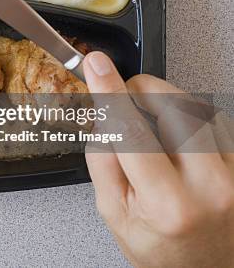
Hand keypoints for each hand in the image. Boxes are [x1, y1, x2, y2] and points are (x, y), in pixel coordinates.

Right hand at [83, 51, 233, 266]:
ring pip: (201, 110)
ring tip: (150, 119)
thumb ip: (103, 162)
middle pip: (177, 108)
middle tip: (127, 92)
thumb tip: (102, 117)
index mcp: (167, 204)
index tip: (97, 66)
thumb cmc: (162, 251)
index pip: (131, 132)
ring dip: (168, 102)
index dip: (110, 92)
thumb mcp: (114, 214)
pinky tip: (176, 132)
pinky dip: (191, 117)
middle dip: (145, 88)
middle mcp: (209, 187)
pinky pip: (219, 124)